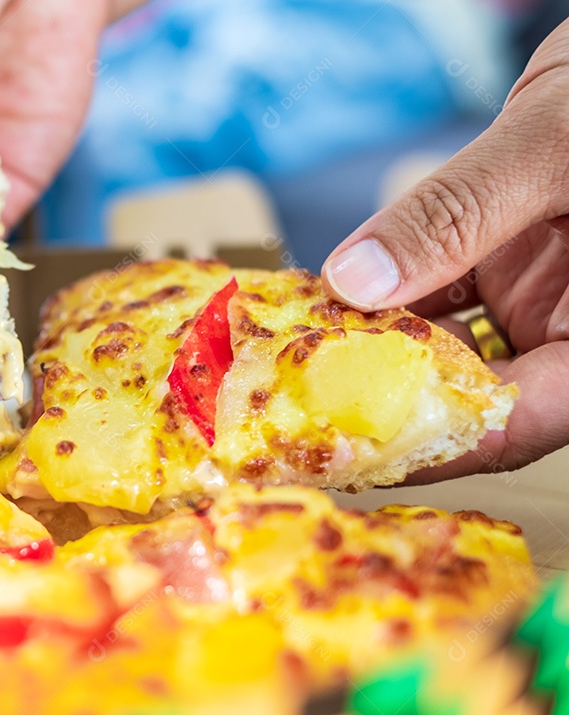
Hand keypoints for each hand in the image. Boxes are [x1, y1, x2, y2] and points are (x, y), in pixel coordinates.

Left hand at [321, 19, 568, 480]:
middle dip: (380, 405)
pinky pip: (436, 295)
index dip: (425, 444)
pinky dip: (382, 297)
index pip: (515, 422)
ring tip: (291, 359)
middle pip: (470, 401)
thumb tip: (355, 279)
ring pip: (444, 350)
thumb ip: (456, 215)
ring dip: (369, 350)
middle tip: (293, 410)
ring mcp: (536, 301)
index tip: (339, 445)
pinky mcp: (504, 268)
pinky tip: (325, 297)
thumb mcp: (547, 150)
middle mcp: (565, 333)